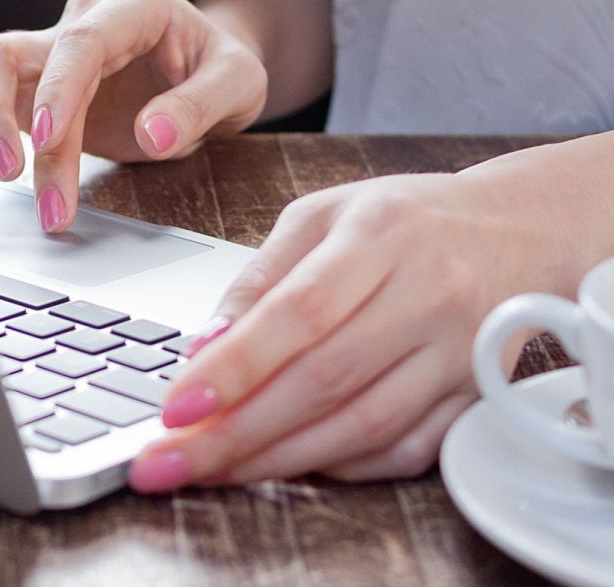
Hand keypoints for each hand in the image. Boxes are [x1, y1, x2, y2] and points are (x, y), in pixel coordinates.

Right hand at [0, 0, 266, 231]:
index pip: (82, 41)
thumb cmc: (219, 70)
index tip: (51, 137)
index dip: (60, 88)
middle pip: (15, 51)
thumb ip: (200, 107)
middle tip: (15, 176)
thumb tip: (153, 135)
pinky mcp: (34, 82)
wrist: (206, 72)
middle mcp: (84, 19)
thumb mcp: (238, 85)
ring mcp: (52, 49)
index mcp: (136, 6)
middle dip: (5, 117)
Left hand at [128, 169, 557, 490]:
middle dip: (235, 432)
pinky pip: (404, 451)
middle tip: (170, 460)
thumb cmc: (404, 221)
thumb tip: (202, 349)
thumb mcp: (320, 217)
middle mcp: (429, 294)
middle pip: (324, 380)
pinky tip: (288, 464)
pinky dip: (339, 466)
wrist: (516, 230)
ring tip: (211, 470)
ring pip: (362, 427)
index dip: (234, 367)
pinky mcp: (476, 396)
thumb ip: (258, 278)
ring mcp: (459, 352)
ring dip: (277, 459)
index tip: (176, 407)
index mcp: (382, 235)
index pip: (299, 312)